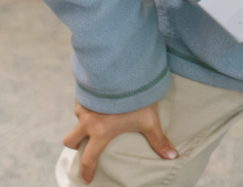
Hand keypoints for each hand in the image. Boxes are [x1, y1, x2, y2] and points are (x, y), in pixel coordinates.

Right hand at [62, 99, 177, 183]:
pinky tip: (99, 99)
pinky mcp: (83, 90)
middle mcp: (87, 120)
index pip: (89, 158)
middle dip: (75, 145)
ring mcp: (82, 104)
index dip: (87, 171)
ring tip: (97, 116)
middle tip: (86, 144)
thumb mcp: (149, 120)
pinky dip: (86, 104)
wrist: (123, 67)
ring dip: (83, 121)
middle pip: (70, 140)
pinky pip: (80, 101)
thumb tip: (172, 156)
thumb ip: (158, 139)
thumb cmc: (136, 96)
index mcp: (101, 132)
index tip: (87, 179)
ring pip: (75, 118)